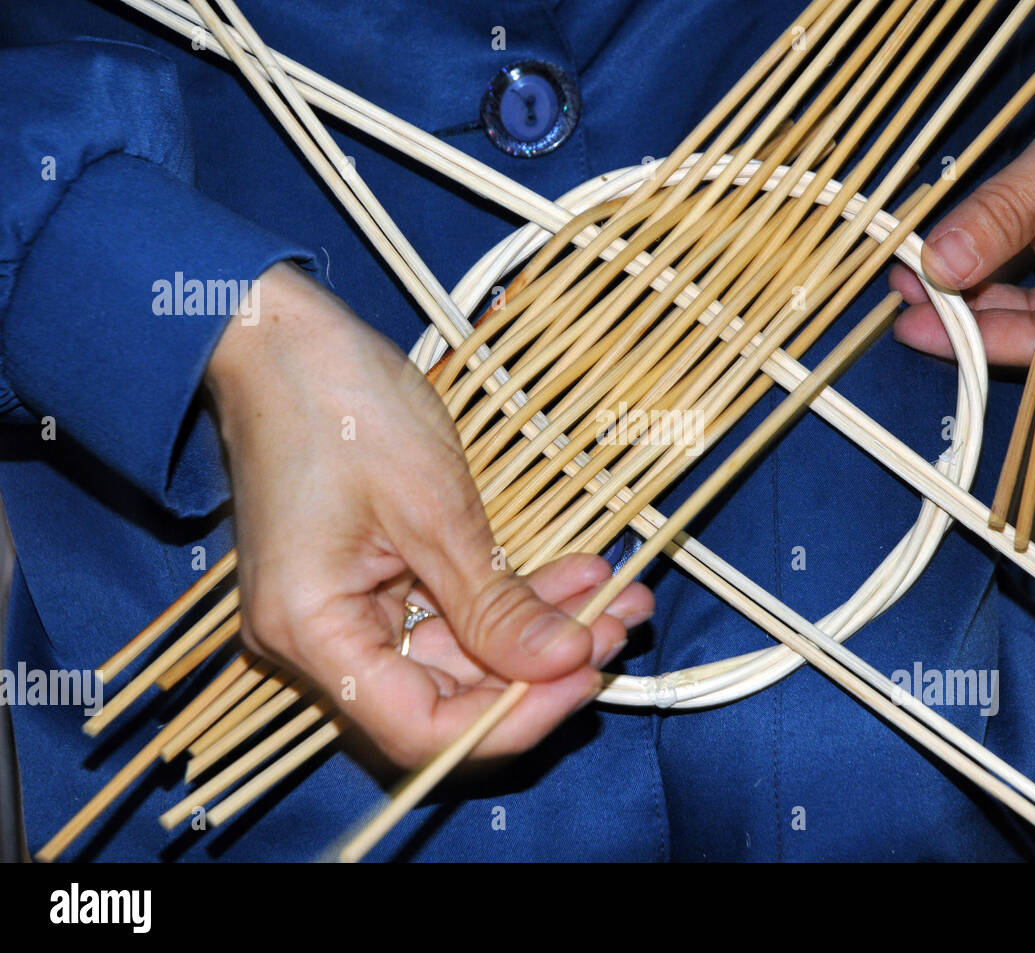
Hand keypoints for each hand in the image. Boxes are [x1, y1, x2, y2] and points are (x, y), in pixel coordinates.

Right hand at [204, 262, 652, 767]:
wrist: (286, 340)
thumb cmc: (341, 406)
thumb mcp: (433, 510)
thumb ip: (494, 604)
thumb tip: (564, 666)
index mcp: (311, 632)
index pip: (418, 729)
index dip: (510, 720)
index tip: (585, 678)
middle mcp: (322, 639)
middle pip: (447, 696)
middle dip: (541, 666)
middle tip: (619, 624)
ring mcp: (349, 610)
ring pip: (461, 653)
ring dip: (540, 628)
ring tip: (619, 596)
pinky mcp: (376, 581)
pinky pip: (452, 611)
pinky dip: (512, 597)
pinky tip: (579, 576)